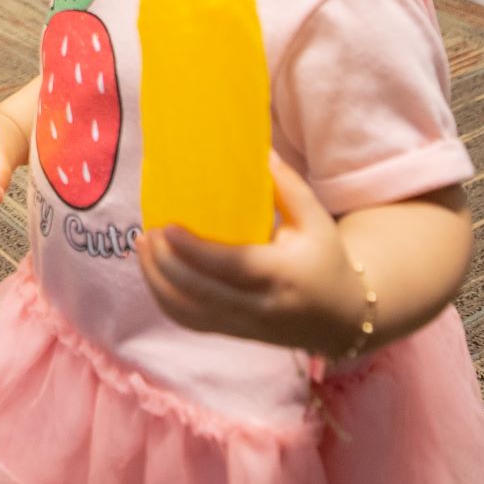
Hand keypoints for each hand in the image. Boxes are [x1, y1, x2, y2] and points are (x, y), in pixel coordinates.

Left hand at [138, 153, 367, 353]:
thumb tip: (259, 149)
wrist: (342, 317)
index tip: (165, 227)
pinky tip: (153, 273)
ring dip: (158, 283)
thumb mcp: (316, 220)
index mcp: (282, 276)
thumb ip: (288, 186)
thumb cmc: (326, 259)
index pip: (231, 267)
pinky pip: (191, 323)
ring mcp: (245, 326)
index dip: (193, 251)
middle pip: (200, 293)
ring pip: (189, 314)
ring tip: (141, 249)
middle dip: (165, 265)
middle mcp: (260, 307)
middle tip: (146, 233)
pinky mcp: (234, 334)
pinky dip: (166, 300)